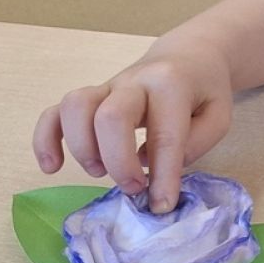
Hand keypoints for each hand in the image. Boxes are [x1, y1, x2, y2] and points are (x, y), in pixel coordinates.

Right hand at [33, 41, 232, 213]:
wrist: (187, 57)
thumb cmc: (202, 92)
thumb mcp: (218, 116)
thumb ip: (196, 142)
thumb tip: (154, 166)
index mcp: (171, 85)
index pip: (164, 133)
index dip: (162, 175)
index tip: (162, 205)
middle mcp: (134, 82)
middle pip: (111, 116)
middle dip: (119, 162)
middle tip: (134, 188)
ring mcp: (107, 87)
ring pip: (76, 108)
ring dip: (82, 149)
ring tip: (100, 172)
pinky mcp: (89, 97)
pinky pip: (54, 112)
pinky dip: (45, 140)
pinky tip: (51, 167)